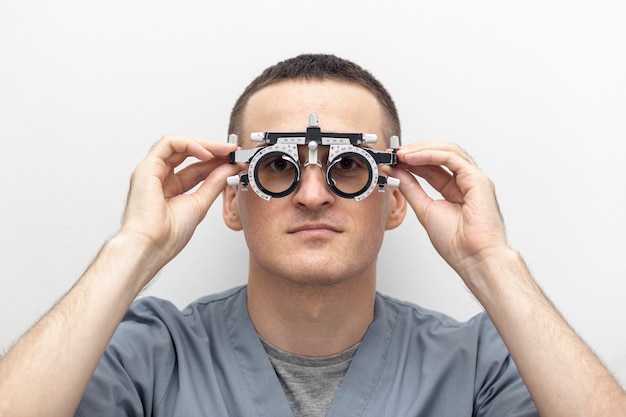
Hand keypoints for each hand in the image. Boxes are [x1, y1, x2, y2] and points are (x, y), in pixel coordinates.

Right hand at [120, 135, 239, 273]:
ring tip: (224, 151)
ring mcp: (152, 171)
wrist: (152, 246)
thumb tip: (230, 168)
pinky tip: (207, 154)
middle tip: (234, 152)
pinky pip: (168, 144)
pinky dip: (190, 145)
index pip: (197, 168)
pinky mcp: (147, 167)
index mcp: (172, 188)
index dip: (217, 162)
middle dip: (214, 150)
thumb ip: (215, 183)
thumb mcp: (200, 204)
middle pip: (188, 153)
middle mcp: (161, 177)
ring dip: (204, 145)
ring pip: (179, 144)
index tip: (236, 160)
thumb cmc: (168, 235)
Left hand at [389, 142, 509, 279]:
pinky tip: (412, 157)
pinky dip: (430, 154)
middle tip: (394, 153)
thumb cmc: (457, 243)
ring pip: (447, 151)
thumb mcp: (424, 209)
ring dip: (421, 150)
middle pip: (440, 155)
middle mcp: (466, 182)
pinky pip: (452, 157)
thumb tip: (396, 172)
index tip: (392, 159)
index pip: (432, 167)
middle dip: (415, 151)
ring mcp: (474, 179)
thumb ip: (411, 189)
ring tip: (400, 154)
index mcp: (455, 190)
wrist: (473, 258)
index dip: (411, 160)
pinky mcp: (478, 179)